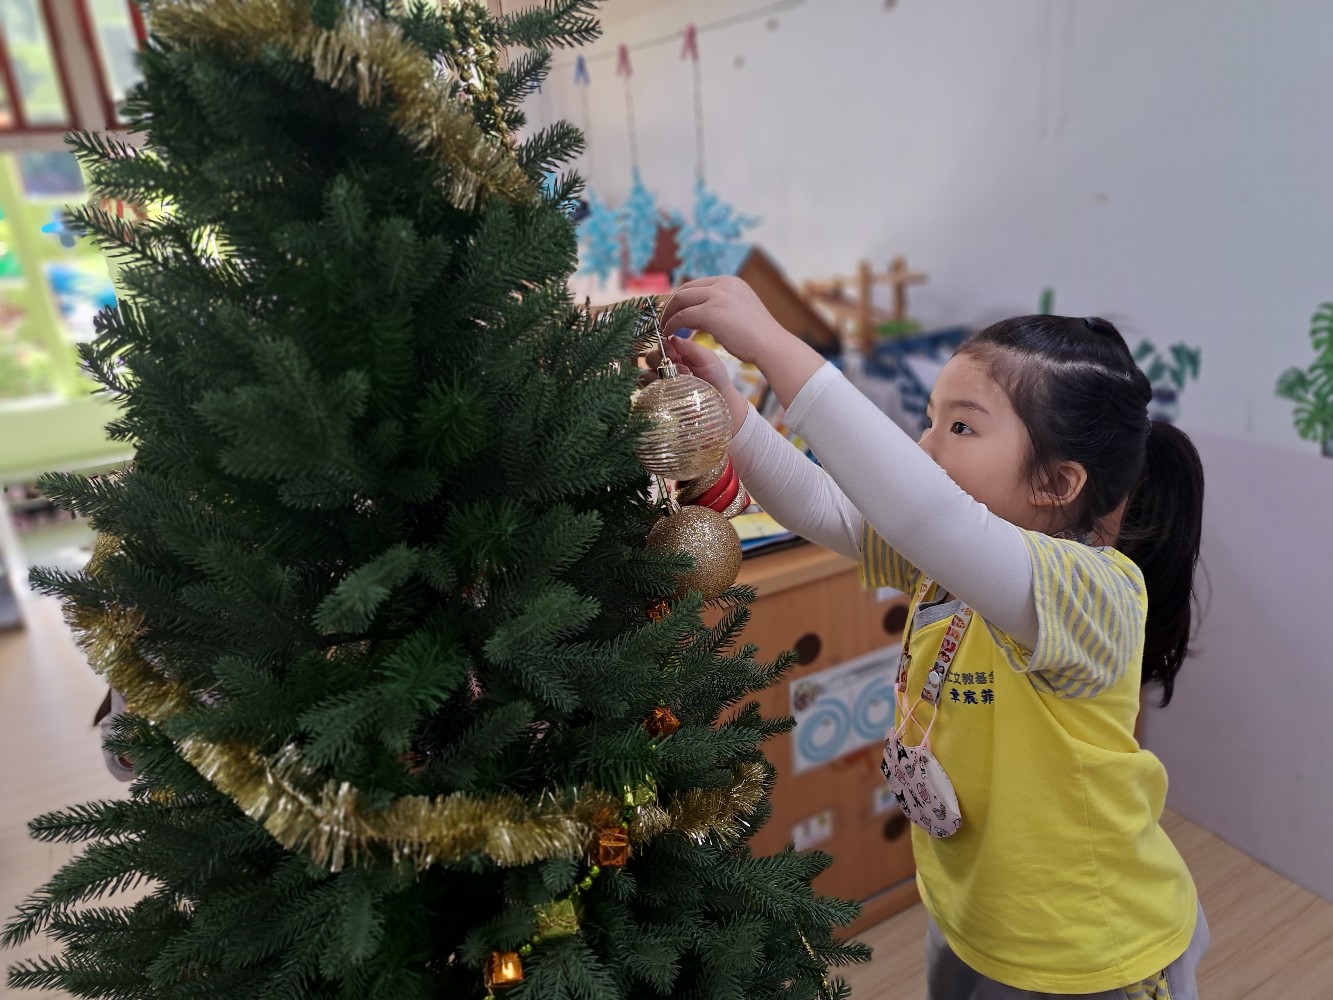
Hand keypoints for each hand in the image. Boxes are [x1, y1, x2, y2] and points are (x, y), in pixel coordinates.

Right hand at [645, 335, 749, 435]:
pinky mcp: (659, 395)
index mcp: (677, 353)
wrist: (720, 399)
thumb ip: (690, 347)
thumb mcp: (707, 358)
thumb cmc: (716, 376)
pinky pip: (647, 390)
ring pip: (646, 373)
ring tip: (680, 381)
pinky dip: (654, 388)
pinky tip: (669, 389)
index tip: (674, 354)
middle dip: (660, 361)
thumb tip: (671, 337)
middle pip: (649, 357)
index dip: (664, 347)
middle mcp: (666, 366)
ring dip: (659, 376)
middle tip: (680, 368)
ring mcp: (662, 381)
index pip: (661, 344)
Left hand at [659, 276, 787, 363]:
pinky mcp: (710, 312)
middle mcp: (723, 284)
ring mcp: (717, 296)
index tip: (673, 310)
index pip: (698, 284)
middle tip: (663, 318)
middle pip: (685, 289)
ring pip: (680, 300)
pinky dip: (671, 325)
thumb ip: (724, 306)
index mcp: (731, 282)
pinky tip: (669, 335)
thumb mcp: (741, 311)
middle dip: (671, 304)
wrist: (770, 345)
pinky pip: (681, 316)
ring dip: (668, 315)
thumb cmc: (758, 337)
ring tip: (664, 328)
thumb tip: (706, 313)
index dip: (682, 297)